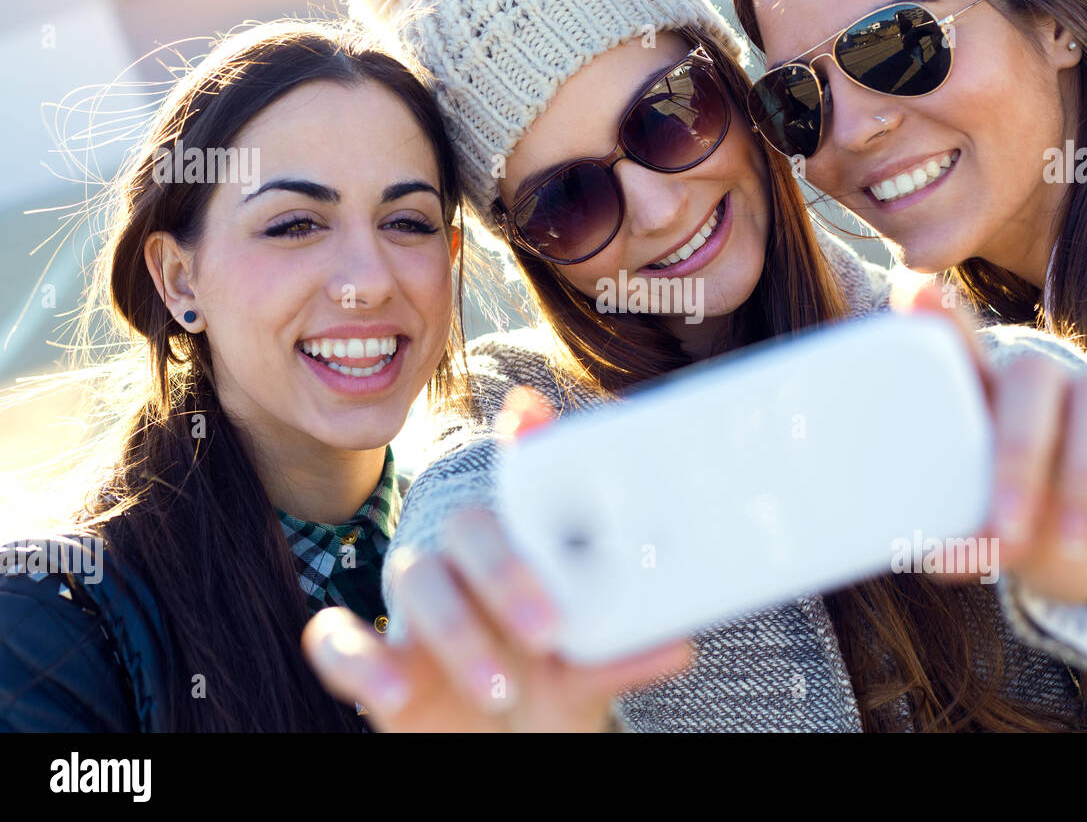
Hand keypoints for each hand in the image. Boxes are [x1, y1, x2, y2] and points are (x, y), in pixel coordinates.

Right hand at [302, 388, 693, 730]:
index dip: (523, 443)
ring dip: (454, 629)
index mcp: (523, 550)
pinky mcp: (375, 658)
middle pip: (469, 530)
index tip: (532, 413)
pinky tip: (390, 689)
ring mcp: (416, 607)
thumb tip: (679, 646)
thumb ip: (623, 650)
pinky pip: (338, 640)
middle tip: (551, 629)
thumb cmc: (551, 682)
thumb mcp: (588, 662)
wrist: (506, 742)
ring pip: (415, 579)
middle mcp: (465, 563)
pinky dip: (357, 660)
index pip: (519, 486)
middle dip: (506, 573)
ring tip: (500, 689)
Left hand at [894, 283, 1086, 603]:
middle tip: (1006, 526)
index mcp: (991, 397)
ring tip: (1068, 548)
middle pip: (1033, 376)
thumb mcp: (986, 524)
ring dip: (1083, 484)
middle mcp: (1052, 383)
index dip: (941, 320)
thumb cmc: (1025, 524)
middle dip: (1018, 454)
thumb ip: (959, 525)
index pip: (961, 348)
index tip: (913, 292)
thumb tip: (932, 557)